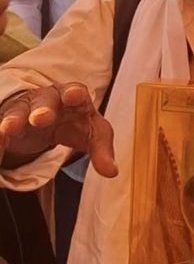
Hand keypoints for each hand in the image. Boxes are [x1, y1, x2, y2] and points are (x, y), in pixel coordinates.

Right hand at [0, 82, 116, 176]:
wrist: (46, 117)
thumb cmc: (75, 122)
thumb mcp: (92, 134)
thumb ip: (102, 150)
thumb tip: (112, 171)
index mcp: (74, 99)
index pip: (76, 91)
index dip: (75, 93)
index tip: (74, 95)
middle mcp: (47, 99)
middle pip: (44, 100)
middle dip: (43, 108)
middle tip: (39, 118)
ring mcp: (24, 109)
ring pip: (17, 111)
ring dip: (13, 119)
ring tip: (7, 129)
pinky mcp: (7, 121)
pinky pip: (2, 130)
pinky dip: (0, 138)